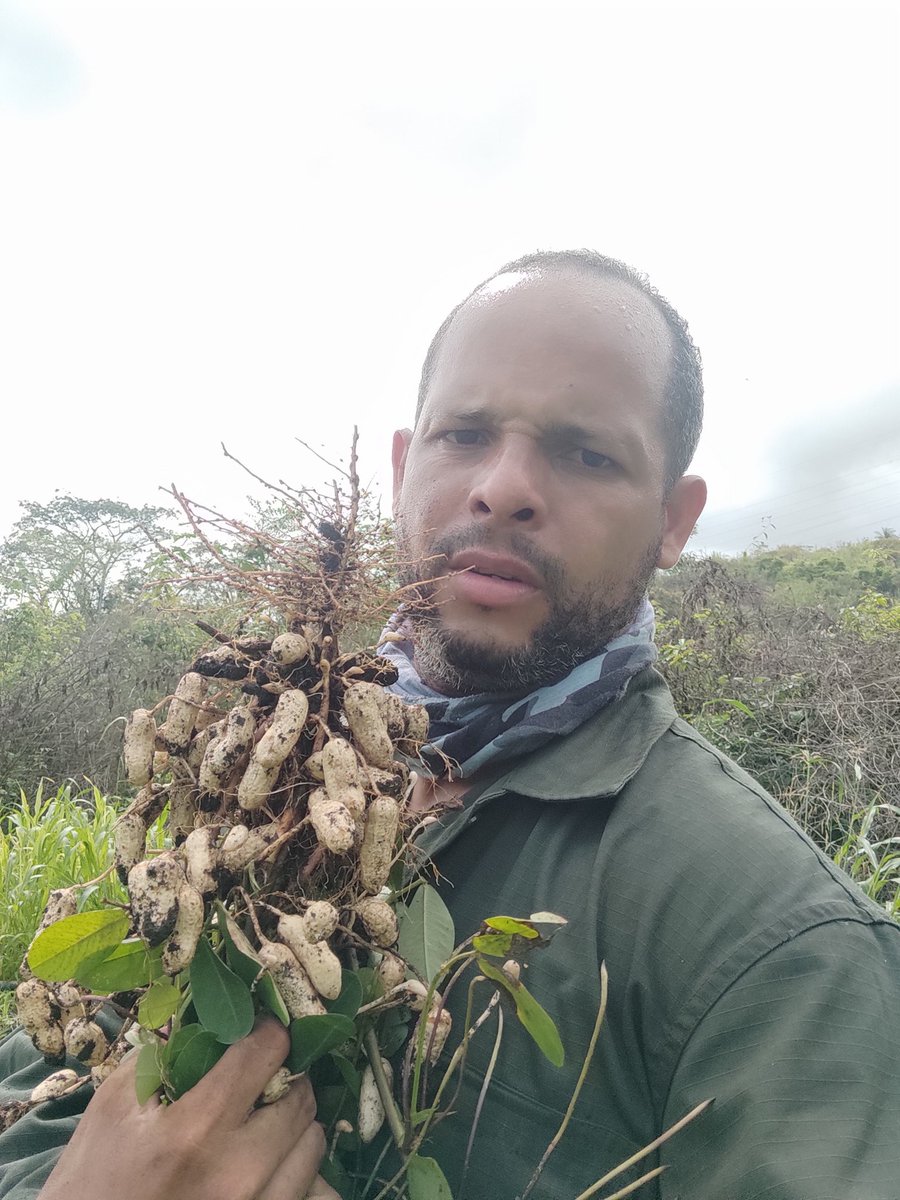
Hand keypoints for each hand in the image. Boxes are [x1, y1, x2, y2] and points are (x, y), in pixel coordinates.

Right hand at [39, 1019, 327, 1199]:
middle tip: (262, 1075)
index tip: (258, 1028)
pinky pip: (309, 1188)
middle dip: (284, 1075)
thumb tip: (201, 1021)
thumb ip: (160, 1056)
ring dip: (293, 1121)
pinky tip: (269, 1158)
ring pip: (311, 1141)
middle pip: (299, 1096)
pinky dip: (294, 1164)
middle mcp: (238, 1168)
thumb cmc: (91, 1182)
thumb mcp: (111, 1109)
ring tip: (263, 1118)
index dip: (267, 1030)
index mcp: (197, 1127)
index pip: (267, 1051)